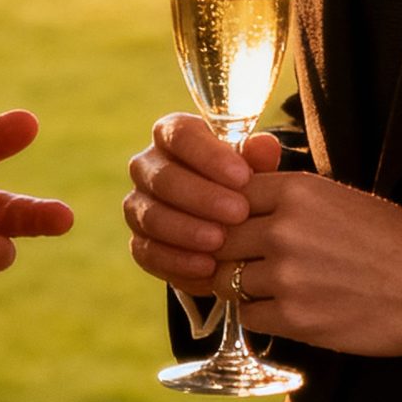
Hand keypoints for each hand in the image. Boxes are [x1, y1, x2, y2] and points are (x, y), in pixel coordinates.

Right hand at [124, 112, 280, 296]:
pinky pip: (148, 252)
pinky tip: (206, 268)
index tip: (243, 177)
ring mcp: (137, 204)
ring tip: (221, 242)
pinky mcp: (138, 241)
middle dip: (203, 197)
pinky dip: (177, 262)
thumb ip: (257, 156)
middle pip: (164, 178)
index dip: (210, 156)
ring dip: (187, 231)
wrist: (224, 223)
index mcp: (171, 134)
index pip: (180, 135)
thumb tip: (264, 146)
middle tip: (239, 213)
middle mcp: (146, 165)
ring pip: (152, 216)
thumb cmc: (238, 184)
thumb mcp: (251, 167)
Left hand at [226, 170, 401, 359]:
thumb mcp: (339, 198)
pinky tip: (282, 308)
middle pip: (220, 239)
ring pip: (229, 280)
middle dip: (226, 251)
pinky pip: (248, 317)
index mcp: (297, 190)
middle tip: (239, 260)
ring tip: (269, 286)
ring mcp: (286, 275)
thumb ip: (290, 200)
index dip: (228, 214)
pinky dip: (259, 314)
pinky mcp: (295, 318)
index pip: (229, 195)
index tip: (233, 226)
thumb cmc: (393, 239)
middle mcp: (284, 228)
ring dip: (242, 285)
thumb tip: (243, 204)